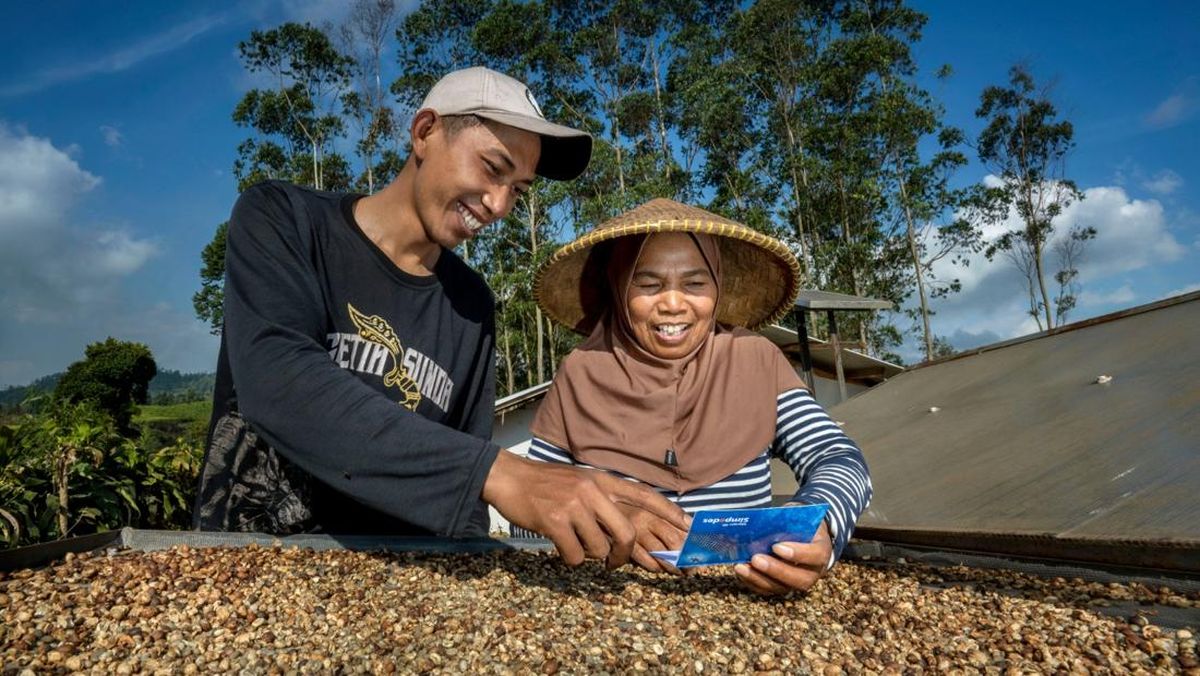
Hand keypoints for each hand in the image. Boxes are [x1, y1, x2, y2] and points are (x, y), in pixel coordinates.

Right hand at [482, 450, 688, 567]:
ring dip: (588, 555)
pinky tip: (559, 545)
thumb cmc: (545, 485)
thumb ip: (602, 499)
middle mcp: (592, 490)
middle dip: (623, 554)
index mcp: (602, 480)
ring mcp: (574, 505)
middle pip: (626, 531)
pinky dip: (569, 558)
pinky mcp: (555, 521)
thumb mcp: (580, 482)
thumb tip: (622, 528)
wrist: (509, 478)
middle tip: (614, 563)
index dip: (668, 511)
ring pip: (599, 548)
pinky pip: (575, 555)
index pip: (643, 495)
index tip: (688, 524)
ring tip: (573, 542)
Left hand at [733, 520, 832, 595]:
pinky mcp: (783, 586)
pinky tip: (740, 571)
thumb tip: (764, 521)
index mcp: (822, 551)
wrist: (804, 533)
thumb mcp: (799, 516)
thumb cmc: (800, 523)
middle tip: (755, 559)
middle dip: (775, 570)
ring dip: (758, 578)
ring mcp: (797, 582)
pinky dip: (752, 582)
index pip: (814, 556)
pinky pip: (768, 590)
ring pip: (781, 587)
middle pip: (798, 578)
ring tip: (741, 567)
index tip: (777, 546)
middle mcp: (813, 572)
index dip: (797, 554)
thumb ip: (788, 520)